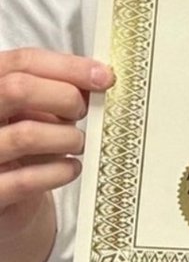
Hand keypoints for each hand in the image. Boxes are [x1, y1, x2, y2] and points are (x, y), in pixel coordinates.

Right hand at [0, 49, 112, 242]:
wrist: (11, 199)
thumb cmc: (26, 147)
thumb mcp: (37, 111)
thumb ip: (58, 91)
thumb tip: (97, 78)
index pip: (21, 62)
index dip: (68, 66)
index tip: (103, 76)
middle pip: (17, 89)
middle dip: (64, 97)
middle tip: (83, 111)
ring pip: (26, 134)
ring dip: (67, 138)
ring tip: (78, 143)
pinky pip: (27, 180)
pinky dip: (60, 171)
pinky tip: (71, 168)